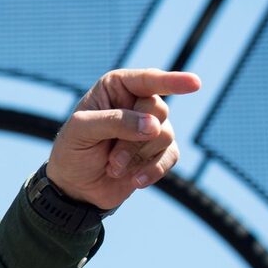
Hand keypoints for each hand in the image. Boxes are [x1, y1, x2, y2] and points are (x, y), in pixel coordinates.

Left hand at [46, 68, 200, 210]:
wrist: (75, 187)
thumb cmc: (73, 150)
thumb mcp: (82, 130)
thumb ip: (115, 121)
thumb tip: (154, 125)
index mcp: (117, 87)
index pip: (148, 80)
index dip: (172, 81)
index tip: (195, 84)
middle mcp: (137, 103)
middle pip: (158, 110)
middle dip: (134, 138)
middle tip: (112, 157)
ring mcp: (151, 128)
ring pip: (165, 135)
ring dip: (137, 156)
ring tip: (113, 167)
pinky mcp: (159, 152)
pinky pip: (171, 157)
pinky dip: (152, 170)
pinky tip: (135, 181)